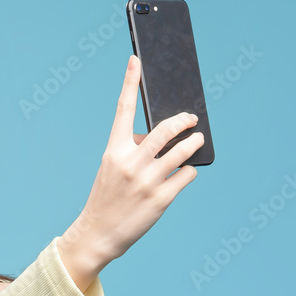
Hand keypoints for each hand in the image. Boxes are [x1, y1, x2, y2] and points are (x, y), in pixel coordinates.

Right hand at [58, 54, 204, 272]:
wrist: (98, 235)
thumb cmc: (106, 200)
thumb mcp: (111, 170)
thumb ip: (131, 151)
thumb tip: (160, 140)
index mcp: (114, 152)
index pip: (123, 110)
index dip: (129, 83)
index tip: (136, 60)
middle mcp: (130, 163)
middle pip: (165, 129)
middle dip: (184, 120)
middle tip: (192, 119)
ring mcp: (147, 181)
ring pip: (182, 151)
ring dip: (194, 143)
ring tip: (197, 140)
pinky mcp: (161, 198)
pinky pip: (186, 175)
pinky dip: (189, 171)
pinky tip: (186, 172)